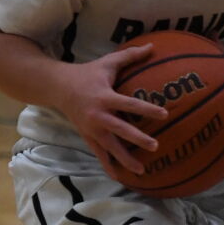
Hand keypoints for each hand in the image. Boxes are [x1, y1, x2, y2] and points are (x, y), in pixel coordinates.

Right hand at [51, 43, 165, 174]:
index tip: (164, 114)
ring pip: (110, 148)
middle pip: (120, 130)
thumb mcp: (108, 62)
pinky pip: (99, 154)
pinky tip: (121, 177)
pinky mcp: (87, 137)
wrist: (58, 88)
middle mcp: (98, 116)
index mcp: (105, 97)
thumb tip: (153, 47)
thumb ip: (131, 56)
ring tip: (142, 171)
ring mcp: (92, 129)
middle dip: (138, 139)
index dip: (147, 109)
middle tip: (155, 146)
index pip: (129, 104)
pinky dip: (109, 166)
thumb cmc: (88, 73)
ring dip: (125, 159)